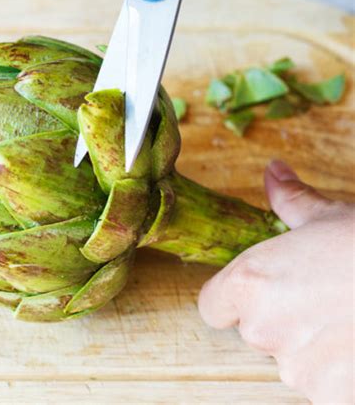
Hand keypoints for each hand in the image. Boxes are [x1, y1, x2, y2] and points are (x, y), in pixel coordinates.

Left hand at [198, 160, 353, 403]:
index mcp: (250, 283)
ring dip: (313, 348)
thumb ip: (289, 199)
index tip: (260, 291)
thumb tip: (273, 172)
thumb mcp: (328, 217)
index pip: (213, 306)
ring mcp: (298, 371)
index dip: (233, 299)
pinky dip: (340, 374)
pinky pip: (323, 386)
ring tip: (348, 319)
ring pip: (292, 361)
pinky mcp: (332, 399)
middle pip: (254, 331)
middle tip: (321, 297)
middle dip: (280, 318)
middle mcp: (262, 330)